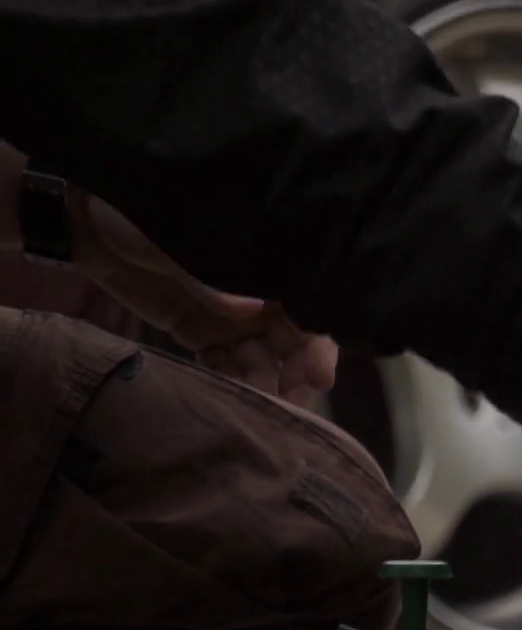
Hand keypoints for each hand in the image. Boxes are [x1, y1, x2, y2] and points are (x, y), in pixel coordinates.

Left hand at [76, 193, 336, 408]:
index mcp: (269, 268)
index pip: (310, 311)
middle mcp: (259, 295)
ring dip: (262, 386)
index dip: (319, 345)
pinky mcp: (195, 330)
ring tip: (257, 413)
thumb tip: (257, 309)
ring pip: (259, 359)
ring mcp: (227, 316)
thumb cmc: (150, 215)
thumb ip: (217, 279)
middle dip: (293, 377)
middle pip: (291, 343)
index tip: (320, 377)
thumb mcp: (184, 241)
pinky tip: (230, 402)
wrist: (93, 215)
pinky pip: (222, 364)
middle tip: (287, 409)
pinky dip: (228, 383)